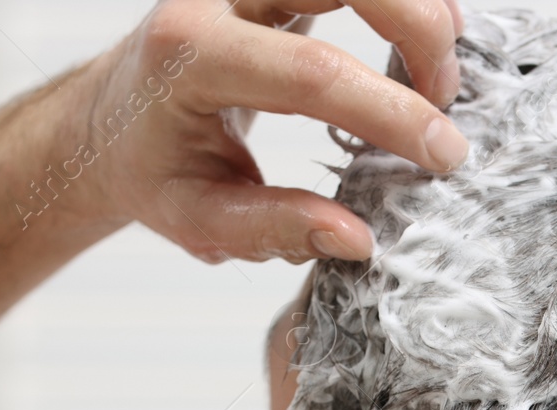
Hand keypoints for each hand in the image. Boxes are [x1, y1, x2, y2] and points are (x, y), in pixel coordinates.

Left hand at [53, 0, 469, 262]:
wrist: (110, 120)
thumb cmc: (152, 170)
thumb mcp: (198, 221)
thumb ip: (274, 229)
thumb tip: (356, 238)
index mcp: (190, 56)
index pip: (311, 73)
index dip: (389, 112)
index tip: (443, 157)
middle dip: (417, 28)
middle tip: (446, 100)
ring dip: (417, 7)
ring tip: (441, 73)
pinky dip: (401, 0)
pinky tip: (423, 44)